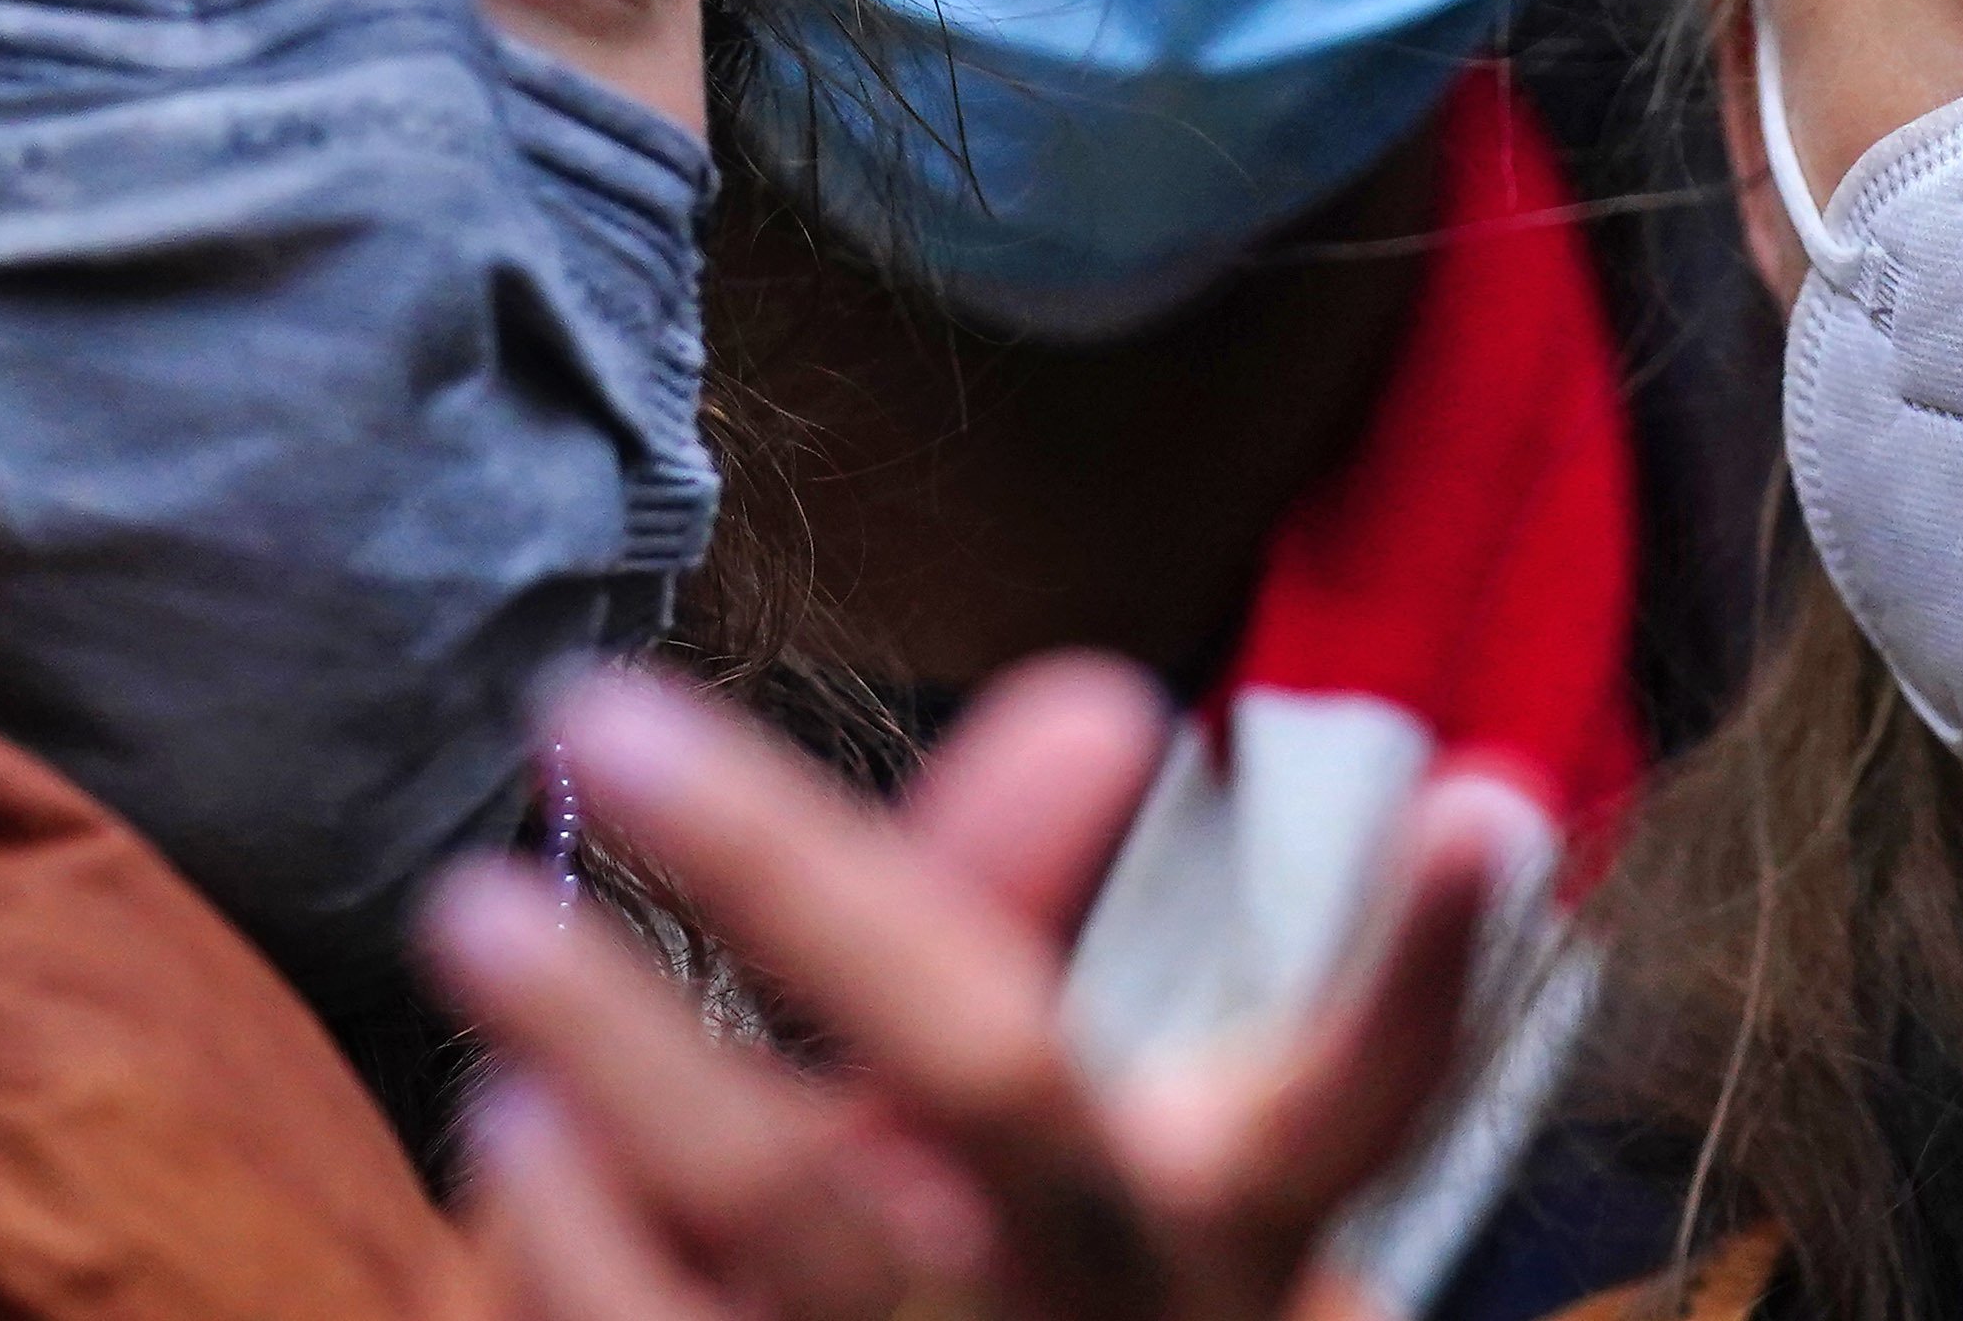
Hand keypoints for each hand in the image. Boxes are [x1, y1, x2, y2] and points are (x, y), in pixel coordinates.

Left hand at [426, 657, 1538, 1320]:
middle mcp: (1110, 1303)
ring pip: (795, 1215)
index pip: (1367, 1087)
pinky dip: (575, 1238)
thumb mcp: (1027, 1125)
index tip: (1482, 802)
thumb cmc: (985, 1294)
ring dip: (624, 1047)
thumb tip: (1105, 701)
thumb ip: (1009, 911)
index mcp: (1220, 1217)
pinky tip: (513, 1125)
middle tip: (595, 706)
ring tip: (480, 909)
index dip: (1432, 962)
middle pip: (991, 1067)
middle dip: (794, 877)